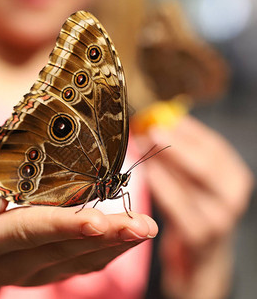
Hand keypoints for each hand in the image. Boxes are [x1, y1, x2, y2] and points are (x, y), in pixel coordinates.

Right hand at [0, 167, 157, 298]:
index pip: (26, 231)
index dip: (61, 225)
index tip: (96, 219)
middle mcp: (13, 264)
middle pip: (62, 248)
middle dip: (104, 237)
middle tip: (141, 225)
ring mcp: (35, 272)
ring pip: (79, 260)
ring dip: (115, 245)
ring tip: (146, 228)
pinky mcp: (50, 271)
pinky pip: (83, 265)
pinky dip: (110, 252)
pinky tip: (131, 236)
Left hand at [135, 115, 252, 298]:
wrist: (200, 260)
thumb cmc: (194, 212)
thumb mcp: (194, 183)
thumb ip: (182, 158)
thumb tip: (159, 124)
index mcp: (234, 178)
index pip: (214, 147)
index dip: (188, 130)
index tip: (164, 116)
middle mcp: (232, 197)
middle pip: (205, 163)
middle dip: (175, 144)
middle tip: (150, 129)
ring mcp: (218, 218)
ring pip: (189, 183)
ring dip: (163, 162)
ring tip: (142, 146)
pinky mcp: (198, 236)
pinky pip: (176, 206)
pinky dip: (161, 186)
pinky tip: (148, 172)